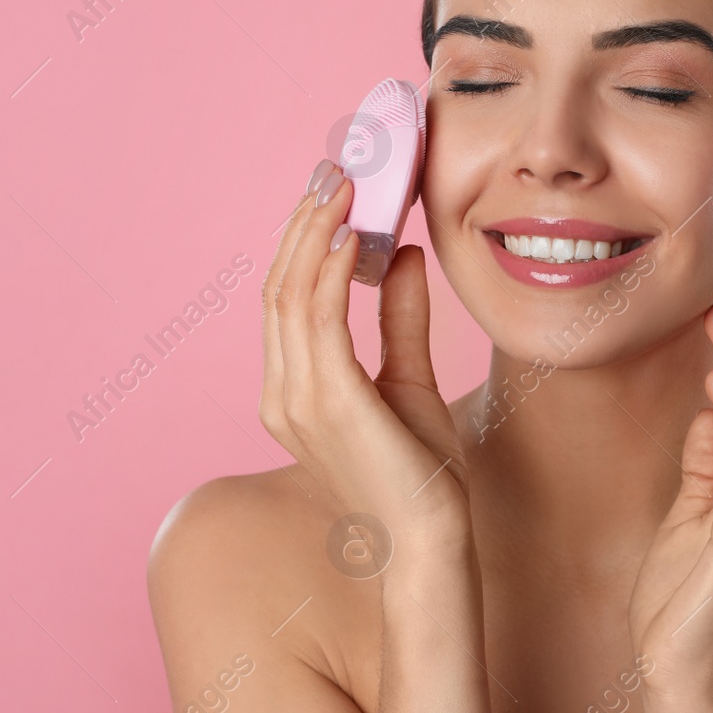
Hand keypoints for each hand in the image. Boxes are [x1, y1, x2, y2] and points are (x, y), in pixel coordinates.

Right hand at [260, 159, 471, 562]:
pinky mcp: (328, 401)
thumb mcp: (411, 383)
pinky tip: (354, 234)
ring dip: (316, 231)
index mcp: (293, 393)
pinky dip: (332, 269)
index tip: (332, 191)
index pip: (288, 301)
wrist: (432, 544)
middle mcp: (282, 394)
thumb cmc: (422, 478)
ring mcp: (296, 399)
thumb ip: (399, 322)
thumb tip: (401, 256)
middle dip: (304, 222)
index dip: (304, 241)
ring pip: (291, 293)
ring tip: (344, 183)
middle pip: (280, 287)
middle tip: (333, 169)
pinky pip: (320, 317)